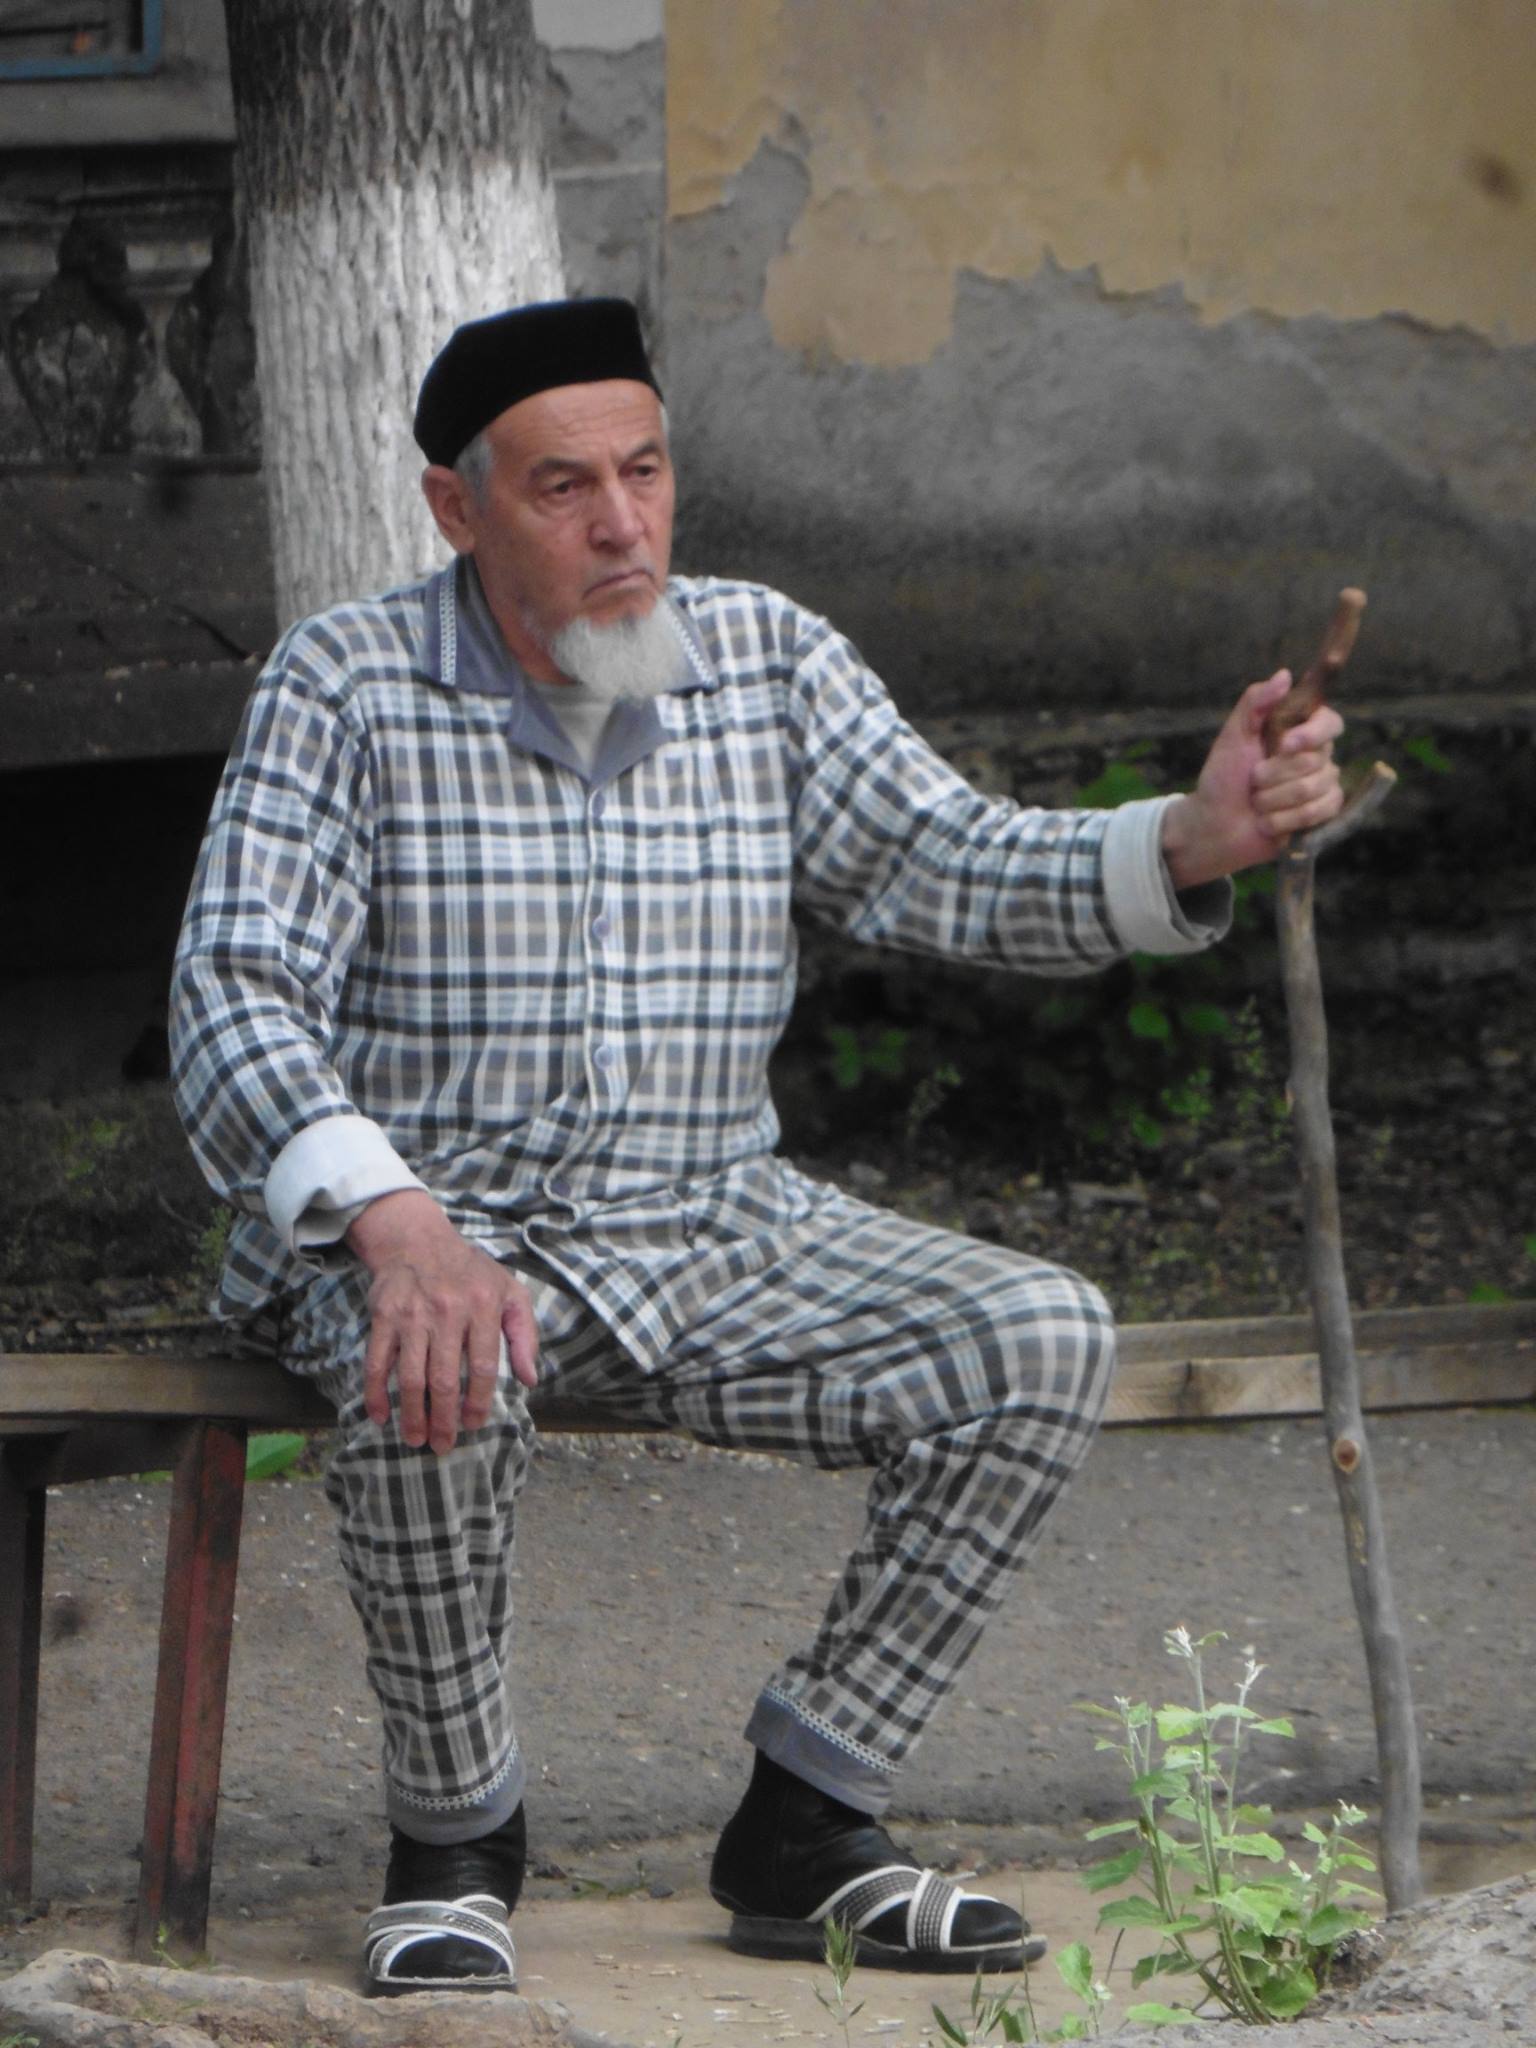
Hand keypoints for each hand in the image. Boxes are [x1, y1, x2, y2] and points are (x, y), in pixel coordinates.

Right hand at [347, 1189, 538, 1453]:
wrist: (418, 1239)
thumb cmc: (470, 1272)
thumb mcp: (510, 1292)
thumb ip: (525, 1335)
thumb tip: (530, 1379)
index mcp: (483, 1306)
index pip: (483, 1366)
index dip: (479, 1402)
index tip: (473, 1425)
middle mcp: (447, 1312)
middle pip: (444, 1379)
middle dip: (444, 1420)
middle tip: (442, 1446)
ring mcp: (412, 1315)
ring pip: (410, 1377)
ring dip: (412, 1414)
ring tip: (415, 1440)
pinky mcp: (383, 1317)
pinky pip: (376, 1362)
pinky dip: (375, 1393)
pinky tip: (380, 1417)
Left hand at [1161, 669, 1344, 889]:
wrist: (1214, 824)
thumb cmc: (1222, 777)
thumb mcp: (1233, 736)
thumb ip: (1255, 703)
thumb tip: (1284, 675)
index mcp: (1299, 731)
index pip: (1330, 722)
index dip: (1312, 734)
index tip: (1285, 745)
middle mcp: (1316, 755)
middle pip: (1316, 760)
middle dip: (1275, 775)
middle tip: (1253, 781)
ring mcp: (1321, 785)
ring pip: (1315, 788)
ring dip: (1274, 800)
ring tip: (1256, 803)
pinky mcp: (1321, 814)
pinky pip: (1319, 812)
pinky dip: (1285, 820)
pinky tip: (1267, 822)